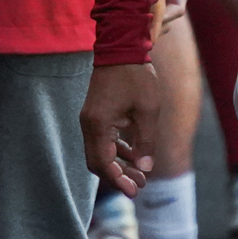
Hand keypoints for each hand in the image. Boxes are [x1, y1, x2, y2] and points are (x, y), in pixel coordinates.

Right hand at [81, 62, 160, 196]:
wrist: (122, 46)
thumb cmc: (136, 76)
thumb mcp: (148, 110)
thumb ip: (146, 141)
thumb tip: (145, 169)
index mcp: (98, 125)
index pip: (103, 163)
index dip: (118, 180)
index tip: (135, 191)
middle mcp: (89, 125)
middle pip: (98, 162)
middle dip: (118, 176)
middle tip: (140, 186)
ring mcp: (90, 119)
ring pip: (101, 152)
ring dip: (118, 164)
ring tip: (141, 175)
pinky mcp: (96, 114)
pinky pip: (103, 140)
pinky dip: (117, 150)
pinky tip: (133, 155)